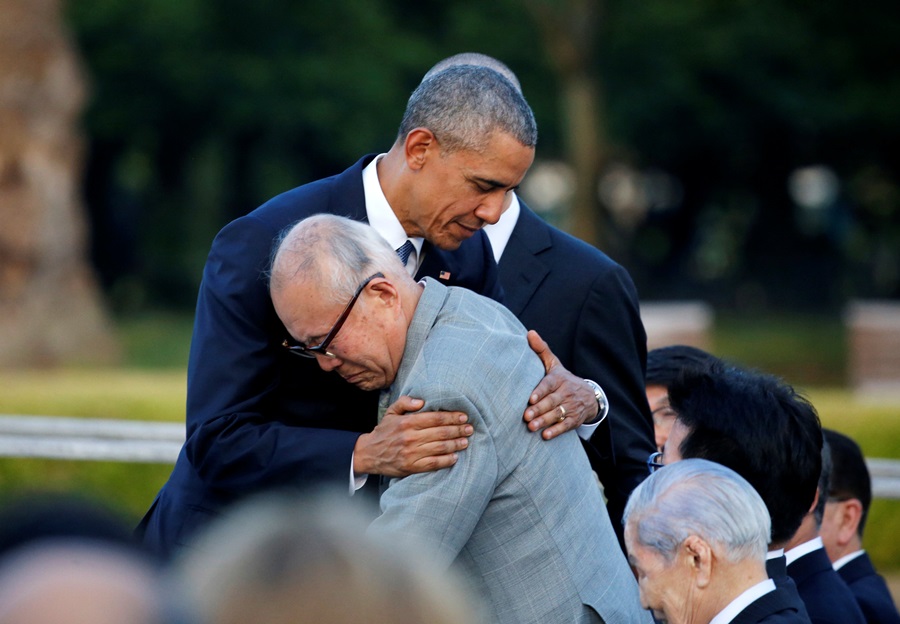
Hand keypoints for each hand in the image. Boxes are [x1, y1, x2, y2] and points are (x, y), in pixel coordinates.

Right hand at [353, 396, 472, 476]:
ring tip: (465, 441)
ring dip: (455, 444)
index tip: (463, 416)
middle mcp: (410, 437)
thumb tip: (422, 401)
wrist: (368, 454)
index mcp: (407, 422)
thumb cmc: (383, 432)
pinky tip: (455, 457)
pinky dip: (446, 460)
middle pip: (440, 432)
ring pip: (439, 448)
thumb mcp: (391, 412)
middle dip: (458, 430)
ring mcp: (411, 453)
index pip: (435, 418)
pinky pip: (433, 464)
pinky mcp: (411, 467)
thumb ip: (406, 402)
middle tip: (469, 429)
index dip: (451, 417)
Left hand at [523, 330, 598, 439]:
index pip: (549, 385)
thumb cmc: (563, 379)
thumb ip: (541, 350)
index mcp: (559, 379)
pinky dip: (556, 431)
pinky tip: (545, 436)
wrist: (589, 395)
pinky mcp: (575, 419)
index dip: (540, 392)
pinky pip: (566, 425)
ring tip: (531, 427)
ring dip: (544, 421)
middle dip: (539, 409)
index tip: (530, 398)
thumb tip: (529, 332)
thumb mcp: (554, 364)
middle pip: (552, 401)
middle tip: (526, 416)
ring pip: (557, 414)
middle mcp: (566, 392)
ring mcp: (571, 406)